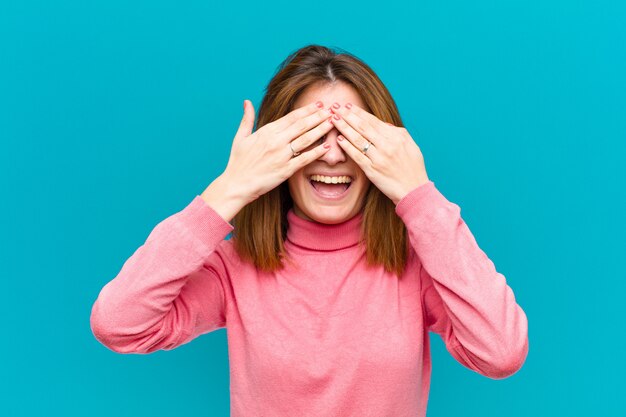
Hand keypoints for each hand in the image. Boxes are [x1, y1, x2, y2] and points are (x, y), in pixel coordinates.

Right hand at [220, 99, 334, 203]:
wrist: (236, 184)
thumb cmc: (238, 162)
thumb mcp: (240, 137)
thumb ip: (247, 119)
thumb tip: (247, 102)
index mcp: (266, 131)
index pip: (291, 117)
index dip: (307, 110)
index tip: (318, 104)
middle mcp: (276, 141)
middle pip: (302, 125)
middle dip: (318, 116)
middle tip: (332, 109)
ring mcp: (281, 156)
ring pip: (306, 139)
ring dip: (321, 130)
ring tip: (332, 122)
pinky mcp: (285, 170)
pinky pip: (304, 159)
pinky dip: (316, 152)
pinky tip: (327, 146)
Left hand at [329, 103, 429, 204]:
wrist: (414, 189)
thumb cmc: (413, 167)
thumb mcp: (410, 145)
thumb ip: (397, 133)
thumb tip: (383, 124)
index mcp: (396, 137)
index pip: (373, 121)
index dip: (359, 112)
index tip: (348, 105)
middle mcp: (387, 145)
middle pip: (363, 127)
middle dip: (347, 115)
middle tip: (336, 107)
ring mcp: (379, 158)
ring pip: (358, 139)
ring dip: (344, 128)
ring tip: (334, 119)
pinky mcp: (372, 170)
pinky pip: (357, 156)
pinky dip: (347, 147)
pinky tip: (339, 139)